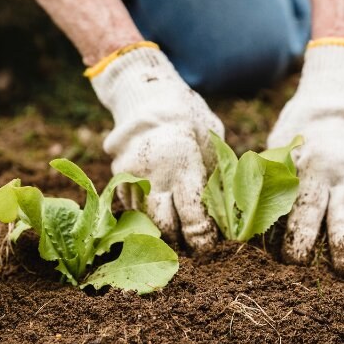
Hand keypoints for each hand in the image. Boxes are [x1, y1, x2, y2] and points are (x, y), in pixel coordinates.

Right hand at [90, 44, 221, 249]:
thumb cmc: (189, 119)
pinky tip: (159, 214)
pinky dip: (146, 215)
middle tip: (192, 247)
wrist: (148, 96)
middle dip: (179, 240)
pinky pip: (132, 207)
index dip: (202, 237)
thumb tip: (225, 212)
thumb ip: (214, 175)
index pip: (192, 216)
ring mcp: (131, 176)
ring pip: (145, 220)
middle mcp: (154, 174)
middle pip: (164, 225)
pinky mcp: (118, 177)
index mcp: (182, 164)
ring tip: (176, 236)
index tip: (209, 246)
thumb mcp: (211, 142)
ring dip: (160, 231)